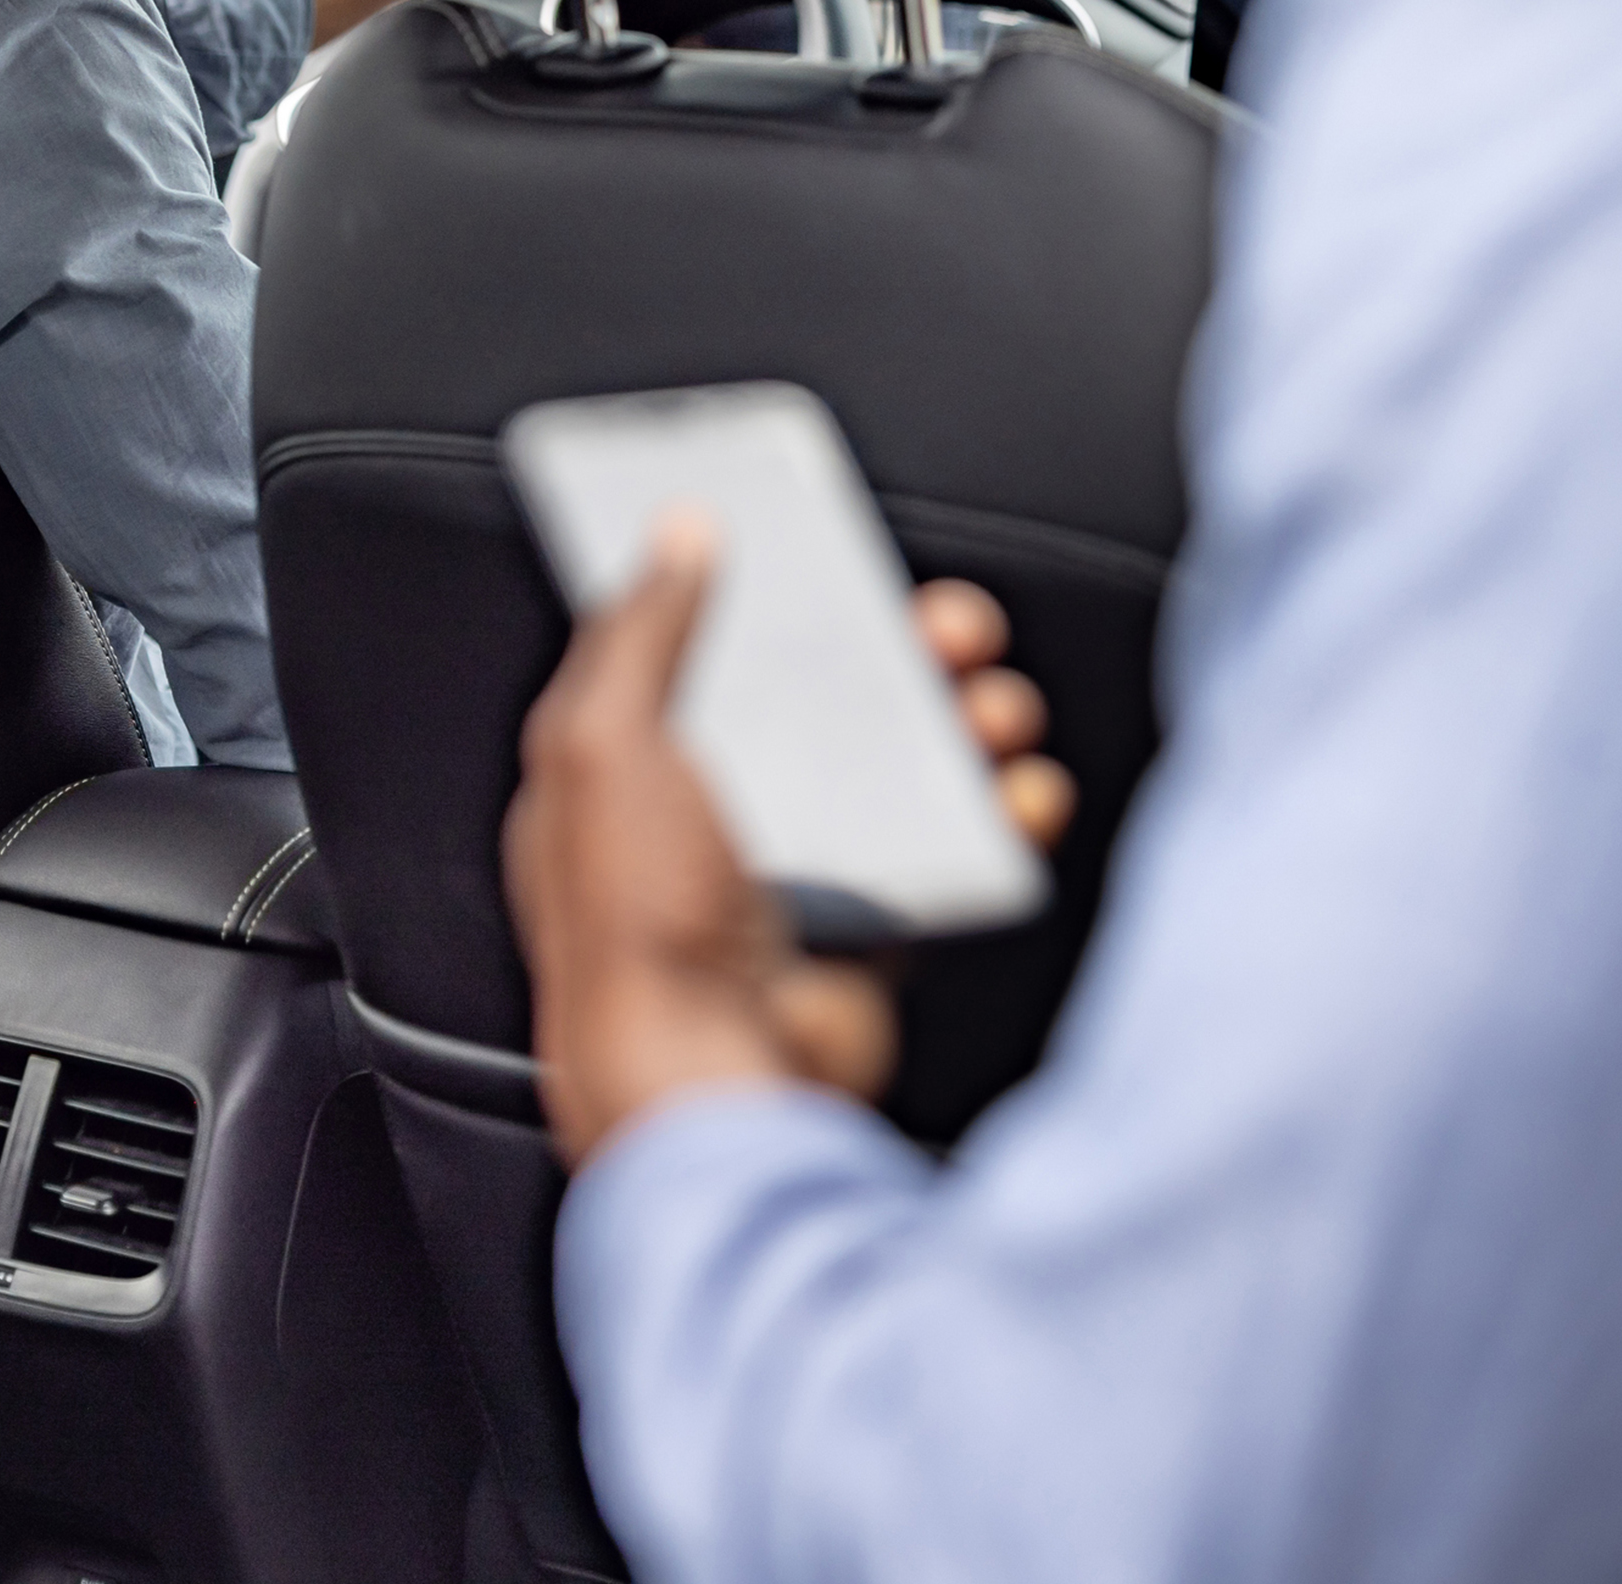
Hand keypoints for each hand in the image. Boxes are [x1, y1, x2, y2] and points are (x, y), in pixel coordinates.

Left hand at [503, 509, 1072, 1167]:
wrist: (716, 1084)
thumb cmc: (634, 930)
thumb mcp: (601, 747)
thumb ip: (641, 634)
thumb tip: (678, 537)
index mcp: (623, 766)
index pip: (696, 648)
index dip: (761, 594)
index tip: (828, 548)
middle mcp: (709, 814)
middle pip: (819, 699)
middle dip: (899, 653)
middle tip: (953, 631)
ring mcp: (793, 876)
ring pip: (897, 769)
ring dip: (964, 727)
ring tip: (997, 712)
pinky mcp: (864, 934)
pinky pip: (945, 856)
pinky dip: (997, 820)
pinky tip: (1019, 795)